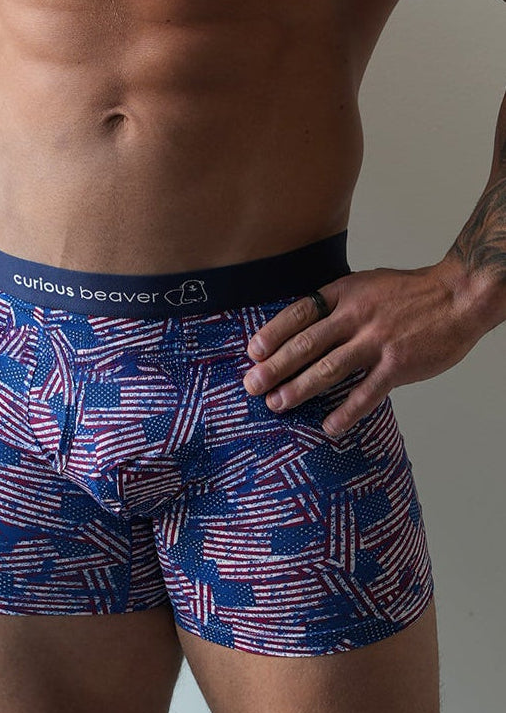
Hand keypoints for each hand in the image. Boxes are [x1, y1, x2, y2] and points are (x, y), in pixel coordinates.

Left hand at [242, 259, 482, 435]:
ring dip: (299, 389)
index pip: (300, 314)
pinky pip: (366, 393)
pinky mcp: (398, 364)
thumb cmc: (413, 293)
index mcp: (345, 294)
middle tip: (252, 386)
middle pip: (306, 344)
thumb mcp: (368, 285)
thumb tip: (305, 327)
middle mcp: (356, 316)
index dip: (273, 333)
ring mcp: (377, 341)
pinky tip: (329, 426)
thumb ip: (339, 305)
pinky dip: (346, 412)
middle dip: (275, 367)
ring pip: (328, 369)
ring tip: (278, 404)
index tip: (253, 352)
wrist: (459, 295)